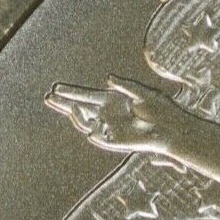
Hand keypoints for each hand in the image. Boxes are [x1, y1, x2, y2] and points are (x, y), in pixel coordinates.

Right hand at [45, 76, 191, 155]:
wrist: (172, 128)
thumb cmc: (160, 109)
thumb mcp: (142, 92)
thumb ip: (125, 86)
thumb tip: (108, 78)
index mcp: (111, 100)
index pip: (86, 95)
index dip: (71, 92)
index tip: (55, 87)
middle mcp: (107, 114)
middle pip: (80, 109)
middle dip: (63, 104)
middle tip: (47, 98)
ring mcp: (111, 128)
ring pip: (86, 124)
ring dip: (76, 117)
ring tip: (68, 108)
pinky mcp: (117, 141)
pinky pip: (101, 140)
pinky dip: (94, 135)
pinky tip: (89, 130)